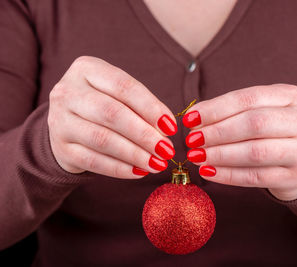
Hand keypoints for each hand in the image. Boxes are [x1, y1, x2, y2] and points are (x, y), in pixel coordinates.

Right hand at [48, 56, 176, 178]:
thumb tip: (166, 129)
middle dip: (144, 135)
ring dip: (135, 155)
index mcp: (87, 69)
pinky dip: (120, 169)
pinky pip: (93, 161)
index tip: (171, 127)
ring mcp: (59, 120)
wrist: (67, 123)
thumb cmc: (103, 104)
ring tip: (157, 164)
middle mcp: (67, 91)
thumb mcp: (119, 94)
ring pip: (103, 139)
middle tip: (166, 150)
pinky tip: (139, 172)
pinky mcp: (60, 148)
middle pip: (112, 113)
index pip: (124, 87)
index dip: (151, 108)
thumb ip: (142, 106)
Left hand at [183, 84, 296, 200]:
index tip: (190, 118)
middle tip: (192, 140)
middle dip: (217, 132)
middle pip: (254, 124)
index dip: (216, 108)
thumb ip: (232, 112)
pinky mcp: (296, 177)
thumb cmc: (274, 132)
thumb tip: (194, 119)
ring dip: (220, 155)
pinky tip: (209, 172)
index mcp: (292, 96)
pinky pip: (256, 177)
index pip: (248, 98)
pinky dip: (228, 175)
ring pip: (256, 152)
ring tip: (196, 156)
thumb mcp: (262, 111)